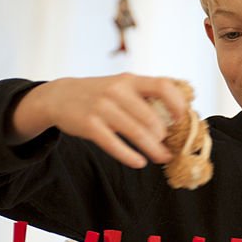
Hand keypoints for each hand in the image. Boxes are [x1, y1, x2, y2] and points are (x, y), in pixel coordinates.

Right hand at [10, 74, 188, 168]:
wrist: (59, 96)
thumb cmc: (100, 94)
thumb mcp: (121, 85)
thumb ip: (145, 95)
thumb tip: (179, 112)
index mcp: (130, 79)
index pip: (163, 86)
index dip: (178, 103)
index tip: (183, 119)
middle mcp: (117, 90)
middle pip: (152, 118)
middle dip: (165, 137)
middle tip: (171, 148)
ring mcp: (102, 107)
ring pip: (137, 133)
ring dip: (154, 149)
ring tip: (162, 158)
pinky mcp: (89, 125)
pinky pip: (114, 144)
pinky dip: (130, 156)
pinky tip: (139, 162)